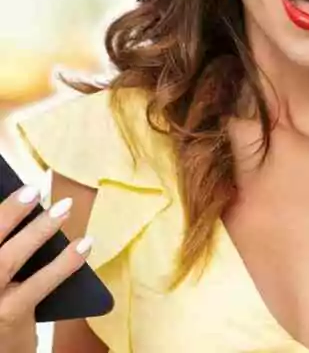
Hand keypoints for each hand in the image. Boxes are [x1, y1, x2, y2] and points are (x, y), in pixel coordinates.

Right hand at [0, 186, 90, 352]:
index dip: (0, 212)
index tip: (17, 187)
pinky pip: (40, 284)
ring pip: (8, 259)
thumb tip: (22, 207)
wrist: (0, 348)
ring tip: (63, 208)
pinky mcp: (10, 316)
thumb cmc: (0, 299)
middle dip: (8, 213)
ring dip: (38, 231)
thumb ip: (5, 246)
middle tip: (33, 190)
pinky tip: (85, 244)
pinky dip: (65, 262)